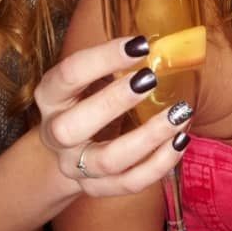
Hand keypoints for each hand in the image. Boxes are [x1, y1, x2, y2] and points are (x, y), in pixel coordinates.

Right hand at [35, 36, 192, 197]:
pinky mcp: (97, 188)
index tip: (140, 44)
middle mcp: (56, 133)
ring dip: (148, 137)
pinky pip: (129, 182)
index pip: (69, 74)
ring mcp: (75, 166)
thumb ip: (116, 63)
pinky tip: (180, 140)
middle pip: (74, 126)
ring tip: (179, 113)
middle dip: (114, 101)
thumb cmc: (88, 98)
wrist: (70, 150)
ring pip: (108, 160)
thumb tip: (165, 42)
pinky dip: (159, 164)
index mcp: (51, 95)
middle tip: (151, 79)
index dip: (103, 58)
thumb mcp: (91, 77)